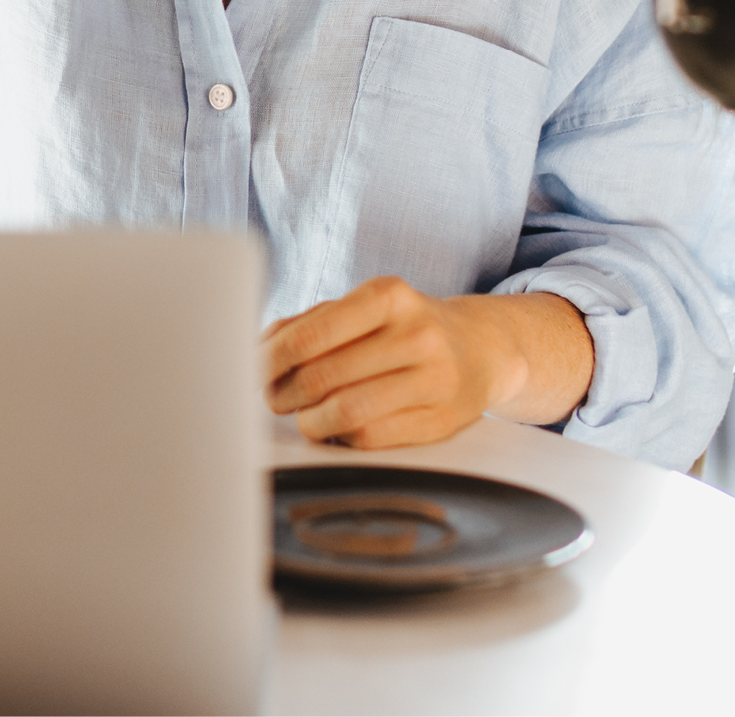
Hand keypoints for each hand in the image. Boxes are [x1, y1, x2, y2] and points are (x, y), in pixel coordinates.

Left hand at [264, 279, 590, 448]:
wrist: (480, 349)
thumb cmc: (403, 328)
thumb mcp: (364, 308)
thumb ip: (309, 323)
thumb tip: (258, 348)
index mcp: (389, 295)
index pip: (312, 334)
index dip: (271, 360)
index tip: (253, 371)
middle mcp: (417, 333)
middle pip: (323, 376)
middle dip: (283, 393)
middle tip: (273, 398)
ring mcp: (434, 378)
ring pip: (346, 412)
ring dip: (309, 421)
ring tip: (302, 416)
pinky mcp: (441, 421)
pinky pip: (371, 438)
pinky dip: (341, 437)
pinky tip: (338, 427)